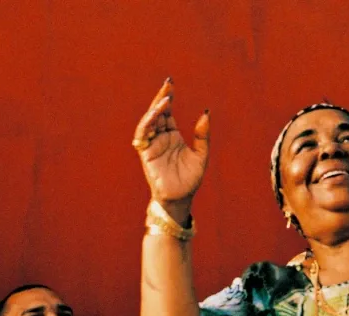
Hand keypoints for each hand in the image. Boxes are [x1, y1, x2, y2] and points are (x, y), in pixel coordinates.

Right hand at [133, 78, 210, 216]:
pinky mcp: (145, 153)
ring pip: (149, 121)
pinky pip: (142, 135)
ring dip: (155, 109)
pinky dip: (147, 123)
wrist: (180, 198)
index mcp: (172, 136)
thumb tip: (206, 114)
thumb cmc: (190, 180)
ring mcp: (152, 145)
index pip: (167, 113)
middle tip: (167, 84)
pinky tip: (157, 115)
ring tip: (166, 99)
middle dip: (161, 98)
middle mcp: (160, 138)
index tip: (171, 85)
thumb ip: (203, 136)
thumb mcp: (201, 155)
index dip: (167, 98)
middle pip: (157, 113)